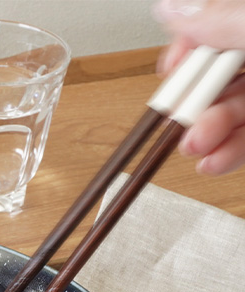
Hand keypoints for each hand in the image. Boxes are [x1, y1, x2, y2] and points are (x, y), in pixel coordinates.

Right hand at [154, 0, 244, 173]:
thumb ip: (224, 17)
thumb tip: (171, 8)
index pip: (215, 25)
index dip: (190, 46)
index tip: (172, 68)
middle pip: (221, 72)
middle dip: (196, 99)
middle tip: (181, 116)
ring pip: (234, 109)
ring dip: (209, 132)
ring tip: (195, 147)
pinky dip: (231, 151)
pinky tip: (214, 162)